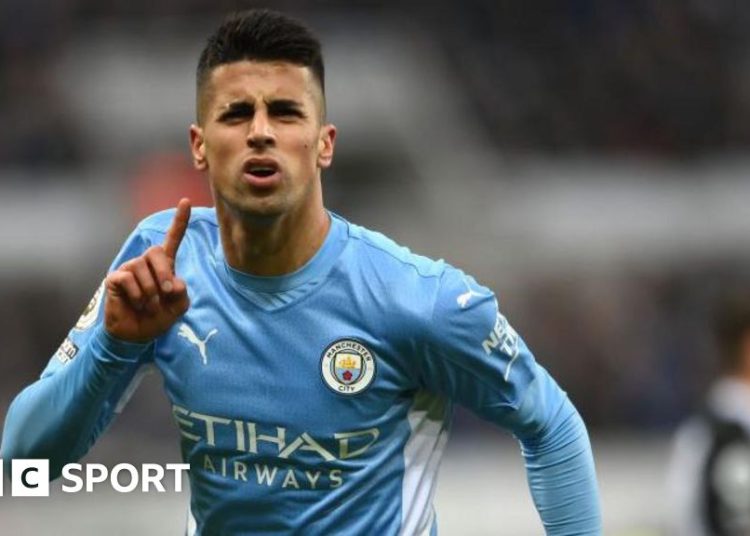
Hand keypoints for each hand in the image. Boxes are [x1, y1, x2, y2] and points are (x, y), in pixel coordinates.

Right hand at [104, 199, 191, 342]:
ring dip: (150, 292)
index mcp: (164, 266)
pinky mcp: (115, 278)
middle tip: (166, 293)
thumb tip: (174, 281)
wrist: (137, 335)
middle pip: (156, 251)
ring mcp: (129, 268)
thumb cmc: (157, 317)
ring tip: (149, 305)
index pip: (173, 239)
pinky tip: (136, 304)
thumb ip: (182, 293)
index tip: (186, 201)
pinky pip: (128, 279)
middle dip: (164, 273)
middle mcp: (146, 263)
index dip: (180, 221)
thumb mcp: (178, 307)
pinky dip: (137, 295)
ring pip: (142, 269)